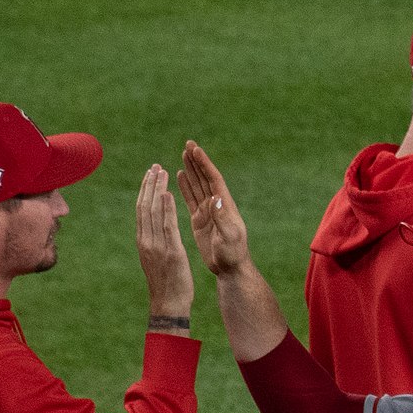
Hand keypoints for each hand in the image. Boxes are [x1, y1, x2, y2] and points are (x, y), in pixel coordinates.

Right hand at [137, 163, 195, 318]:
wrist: (169, 305)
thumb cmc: (166, 284)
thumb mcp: (155, 260)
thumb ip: (152, 242)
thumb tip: (150, 230)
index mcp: (143, 241)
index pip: (142, 210)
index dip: (145, 191)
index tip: (149, 174)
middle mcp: (146, 240)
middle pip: (145, 206)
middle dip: (149, 184)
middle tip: (155, 166)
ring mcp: (157, 246)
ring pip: (154, 212)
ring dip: (157, 189)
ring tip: (162, 172)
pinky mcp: (171, 252)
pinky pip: (167, 226)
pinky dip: (166, 209)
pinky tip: (168, 193)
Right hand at [177, 142, 253, 277]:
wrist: (230, 268)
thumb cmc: (232, 254)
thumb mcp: (229, 237)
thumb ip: (222, 218)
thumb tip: (216, 198)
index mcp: (224, 205)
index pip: (213, 179)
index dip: (204, 163)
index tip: (195, 149)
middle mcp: (216, 205)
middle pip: (205, 177)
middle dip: (197, 161)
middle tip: (188, 144)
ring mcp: (208, 212)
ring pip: (197, 185)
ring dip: (191, 169)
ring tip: (183, 154)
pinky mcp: (200, 220)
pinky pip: (191, 198)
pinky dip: (185, 186)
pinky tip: (180, 175)